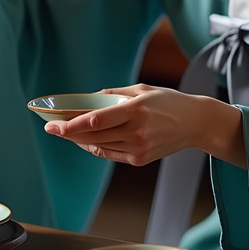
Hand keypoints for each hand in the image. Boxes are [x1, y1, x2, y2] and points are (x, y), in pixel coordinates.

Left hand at [42, 84, 245, 167]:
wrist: (196, 123)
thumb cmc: (168, 102)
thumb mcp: (141, 90)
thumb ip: (113, 96)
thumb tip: (88, 100)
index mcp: (136, 110)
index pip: (95, 120)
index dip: (70, 124)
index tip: (53, 124)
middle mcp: (136, 132)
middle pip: (92, 135)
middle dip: (68, 133)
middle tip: (52, 128)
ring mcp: (138, 148)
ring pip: (98, 146)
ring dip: (79, 139)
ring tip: (67, 132)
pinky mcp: (140, 159)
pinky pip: (110, 153)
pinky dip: (96, 146)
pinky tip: (87, 140)